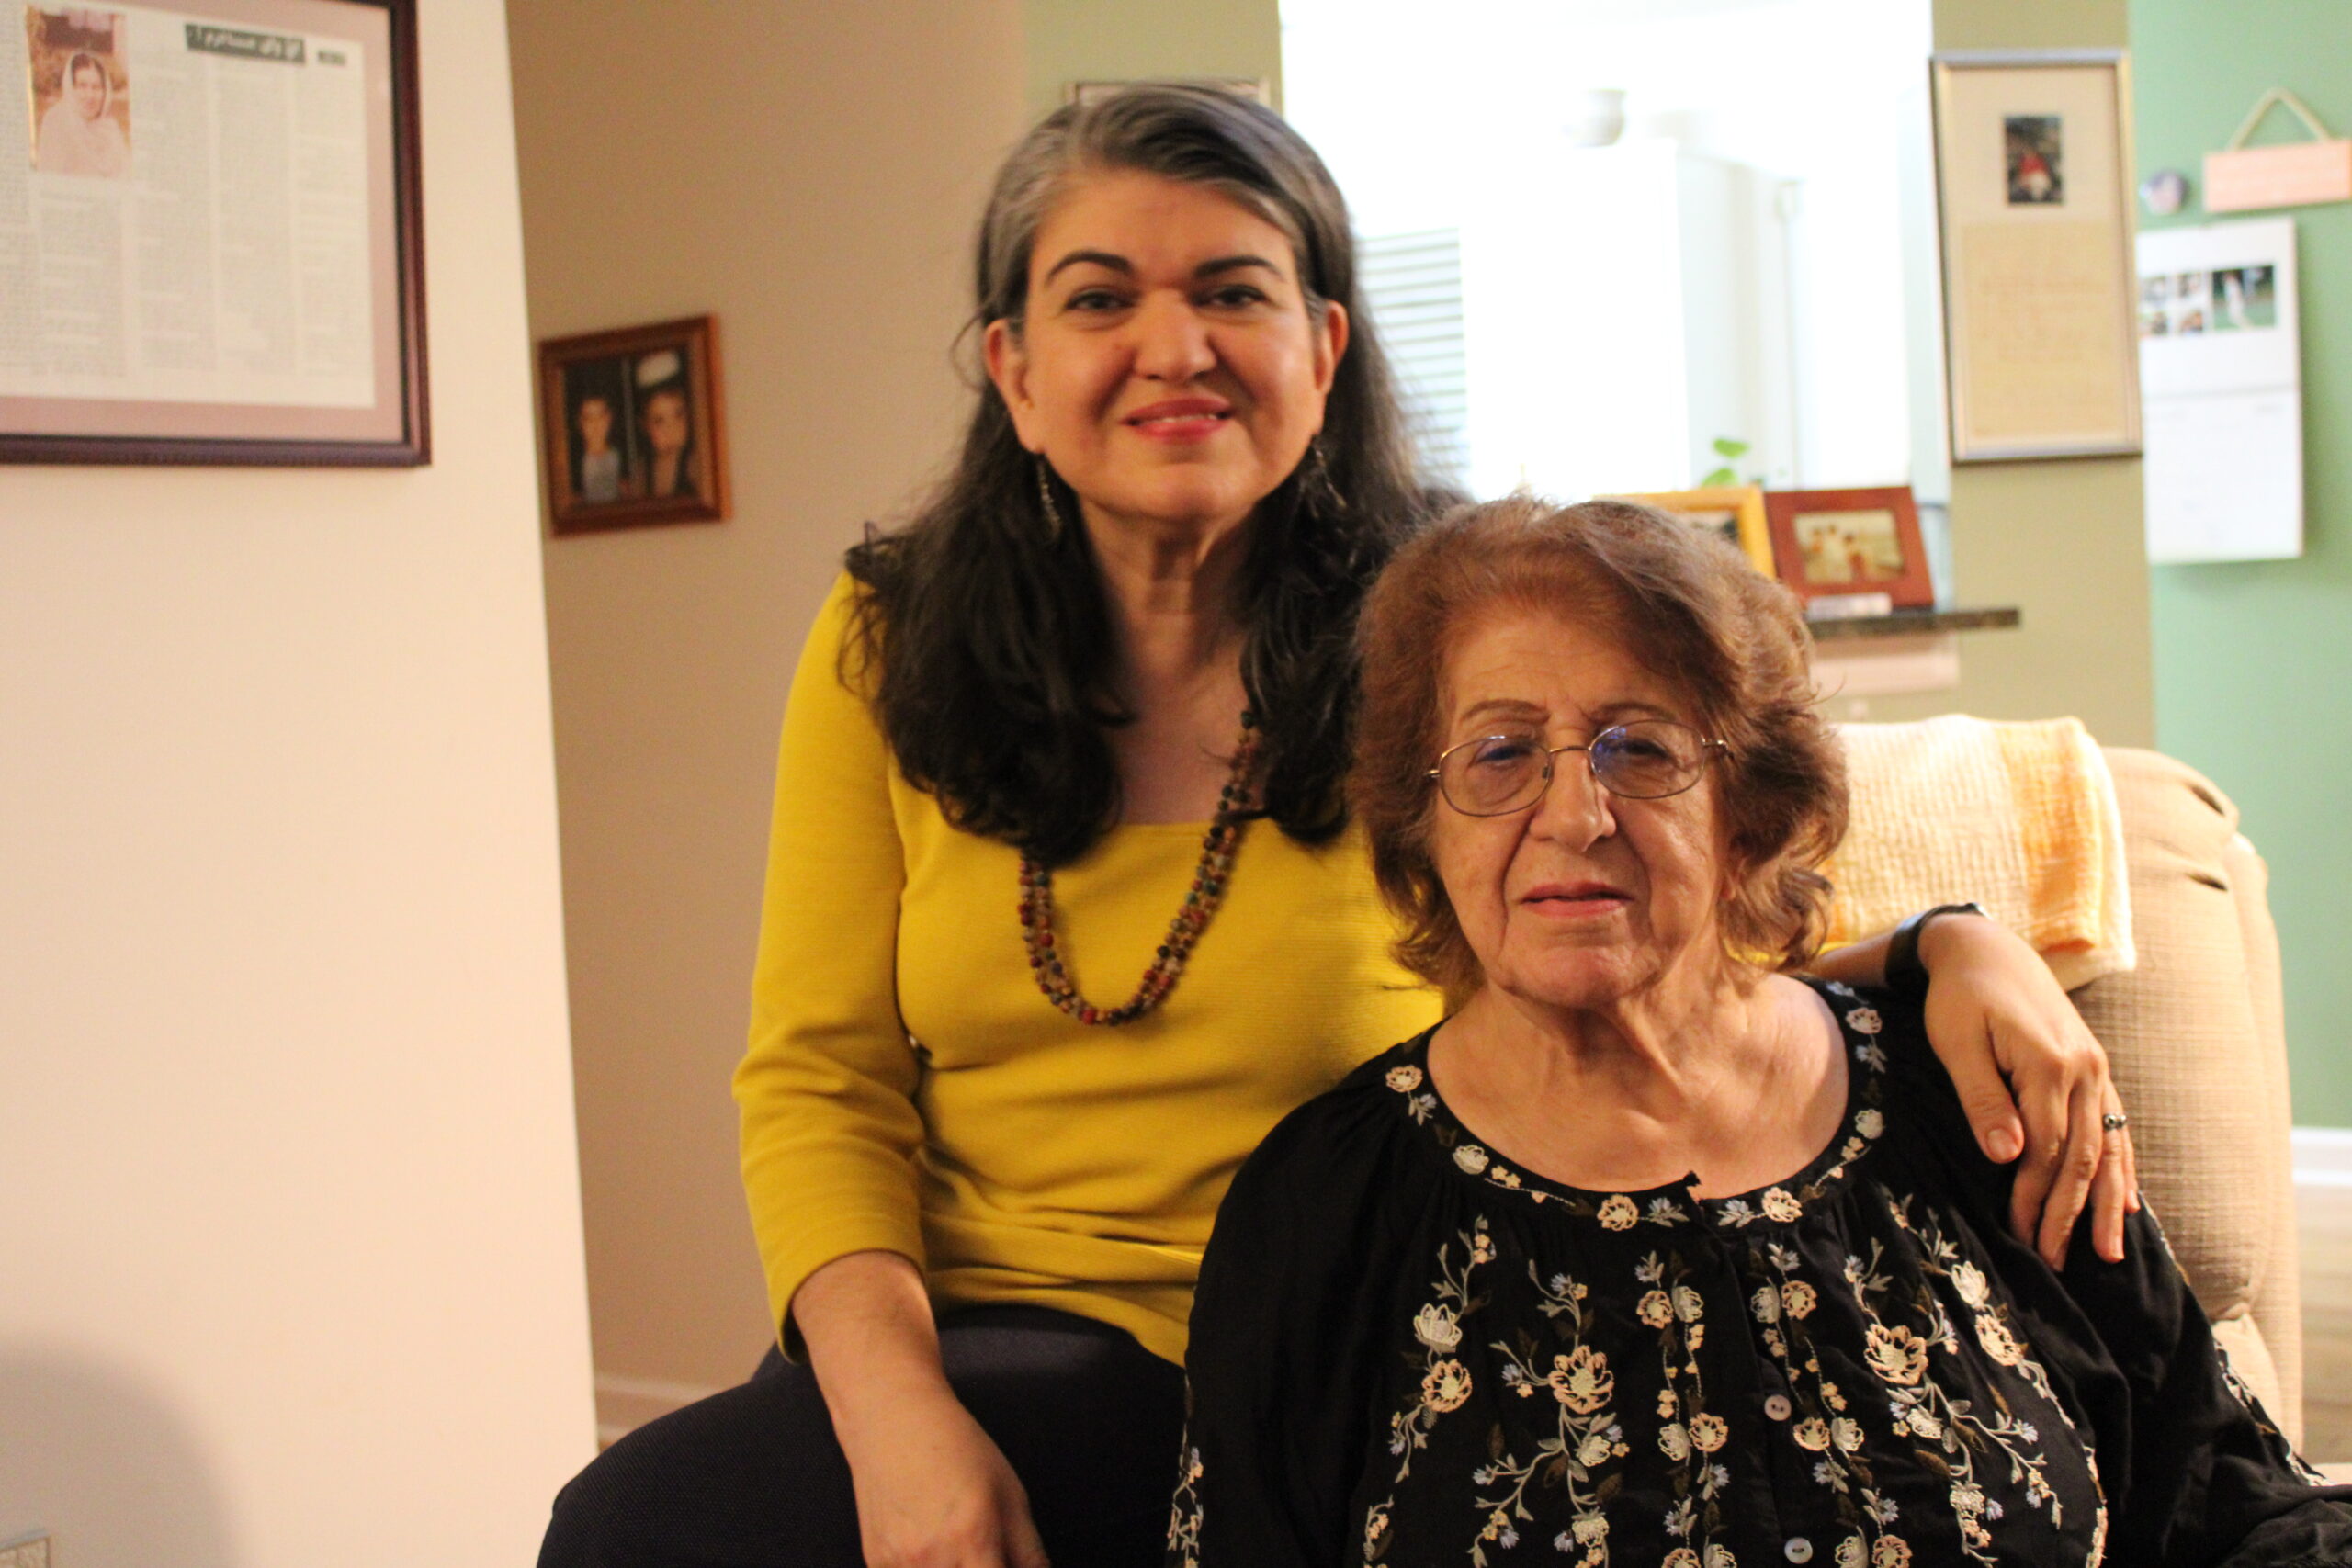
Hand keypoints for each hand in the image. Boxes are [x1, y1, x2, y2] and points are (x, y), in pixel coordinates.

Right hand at [798, 1251, 1051, 1567]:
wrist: (891, 1418)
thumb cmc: (952, 1446)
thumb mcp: (1010, 1493)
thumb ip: (1031, 1552)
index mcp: (973, 1539)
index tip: (1006, 1563)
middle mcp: (931, 1558)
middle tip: (987, 1552)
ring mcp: (898, 1564)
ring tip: (959, 1545)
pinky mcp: (876, 1563)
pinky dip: (927, 1567)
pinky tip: (931, 1543)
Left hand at [1917, 913, 2138, 1268]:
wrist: (1986, 950)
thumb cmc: (1959, 999)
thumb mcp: (1957, 1043)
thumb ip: (1982, 1097)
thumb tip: (2008, 1157)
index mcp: (2049, 1063)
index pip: (2047, 1148)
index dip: (2035, 1196)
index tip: (2020, 1236)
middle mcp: (2085, 1069)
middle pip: (2082, 1155)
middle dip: (2069, 1212)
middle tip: (2054, 1261)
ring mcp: (2096, 1069)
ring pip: (2108, 1146)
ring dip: (2105, 1202)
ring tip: (2107, 1253)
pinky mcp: (2095, 1068)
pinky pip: (2116, 1126)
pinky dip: (2123, 1167)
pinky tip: (2126, 1204)